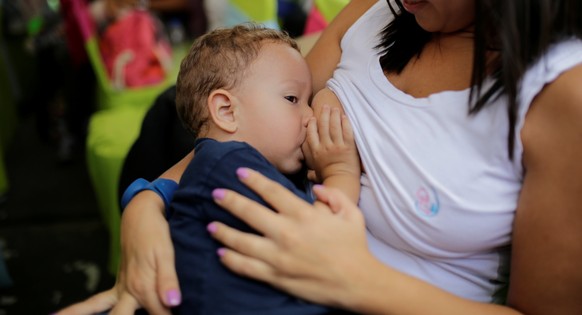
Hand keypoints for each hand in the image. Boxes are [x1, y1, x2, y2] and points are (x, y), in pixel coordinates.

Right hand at [54, 191, 180, 314]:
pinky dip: (78, 310)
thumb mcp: (166, 253)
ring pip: (98, 311)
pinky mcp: (118, 286)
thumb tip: (174, 302)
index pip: (160, 314)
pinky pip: (94, 302)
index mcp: (143, 285)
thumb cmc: (156, 233)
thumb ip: (168, 280)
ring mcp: (121, 289)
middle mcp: (129, 290)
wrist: (140, 214)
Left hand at [208, 168, 372, 308]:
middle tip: (215, 194)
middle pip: (249, 212)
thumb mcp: (351, 213)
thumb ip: (333, 195)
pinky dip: (231, 260)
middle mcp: (287, 233)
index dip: (254, 180)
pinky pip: (246, 267)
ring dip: (223, 231)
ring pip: (241, 241)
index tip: (239, 172)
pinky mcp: (276, 277)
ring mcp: (278, 256)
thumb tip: (315, 188)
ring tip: (210, 225)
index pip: (272, 191)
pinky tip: (221, 253)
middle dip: (229, 200)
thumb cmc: (354, 247)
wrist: (357, 283)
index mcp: (304, 215)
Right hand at [303, 104, 359, 182]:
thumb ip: (311, 172)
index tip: (313, 118)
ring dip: (334, 115)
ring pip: (334, 126)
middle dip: (324, 114)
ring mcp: (337, 146)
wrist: (342, 182)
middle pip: (323, 126)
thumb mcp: (316, 174)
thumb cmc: (329, 179)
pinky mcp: (348, 146)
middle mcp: (325, 147)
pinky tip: (345, 117)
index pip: (311, 133)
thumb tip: (307, 174)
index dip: (312, 124)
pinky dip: (345, 123)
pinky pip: (347, 131)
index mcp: (316, 152)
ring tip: (335, 108)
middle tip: (326, 106)